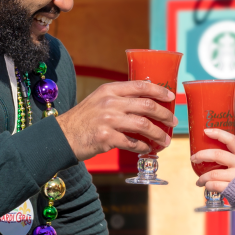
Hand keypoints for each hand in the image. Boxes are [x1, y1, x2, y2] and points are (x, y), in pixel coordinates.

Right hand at [56, 80, 176, 160]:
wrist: (62, 136)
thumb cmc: (83, 119)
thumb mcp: (99, 100)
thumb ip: (119, 98)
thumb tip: (146, 102)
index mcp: (110, 90)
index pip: (141, 86)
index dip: (159, 90)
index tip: (171, 96)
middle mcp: (110, 102)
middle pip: (147, 105)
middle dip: (164, 114)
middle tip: (173, 121)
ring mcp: (108, 120)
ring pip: (143, 125)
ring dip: (158, 134)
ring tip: (165, 140)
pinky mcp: (106, 138)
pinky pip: (132, 142)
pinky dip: (143, 146)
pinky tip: (147, 148)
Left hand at [191, 129, 234, 192]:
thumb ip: (233, 158)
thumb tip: (210, 152)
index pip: (231, 139)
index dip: (218, 133)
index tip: (206, 131)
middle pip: (218, 155)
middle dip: (202, 155)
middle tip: (193, 158)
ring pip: (213, 174)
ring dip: (202, 177)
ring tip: (199, 181)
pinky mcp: (233, 189)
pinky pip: (214, 185)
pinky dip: (208, 185)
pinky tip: (206, 186)